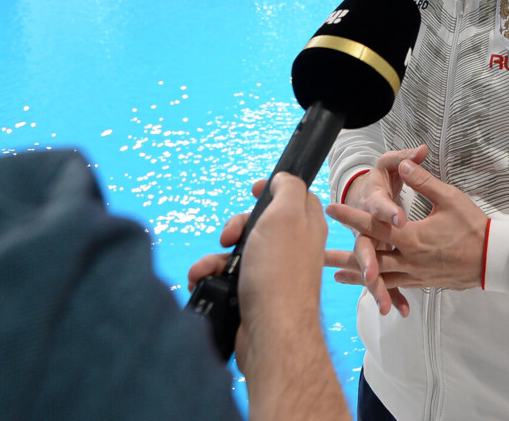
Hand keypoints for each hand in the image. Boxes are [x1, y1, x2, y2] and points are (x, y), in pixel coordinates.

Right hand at [187, 175, 327, 369]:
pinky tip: (202, 282)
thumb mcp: (287, 214)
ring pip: (239, 251)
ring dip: (215, 257)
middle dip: (236, 226)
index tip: (253, 190)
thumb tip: (282, 179)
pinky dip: (212, 277)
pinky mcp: (255, 294)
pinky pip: (228, 277)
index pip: (294, 196)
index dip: (272, 190)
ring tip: (206, 269)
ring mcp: (274, 272)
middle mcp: (292, 247)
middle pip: (259, 223)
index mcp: (306, 225)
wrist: (271, 331)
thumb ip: (288, 188)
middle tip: (230, 236)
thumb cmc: (280, 271)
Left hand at [325, 159, 488, 310]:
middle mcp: (409, 259)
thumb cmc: (473, 227)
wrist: (493, 259)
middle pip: (368, 257)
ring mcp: (415, 274)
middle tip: (315, 255)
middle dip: (342, 254)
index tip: (330, 209)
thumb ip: (423, 181)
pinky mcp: (423, 282)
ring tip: (334, 275)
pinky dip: (379, 286)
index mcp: (412, 237)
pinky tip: (370, 287)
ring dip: (355, 274)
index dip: (351, 216)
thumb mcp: (449, 198)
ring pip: (379, 276)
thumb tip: (406, 164)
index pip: (374, 224)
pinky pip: (395, 285)